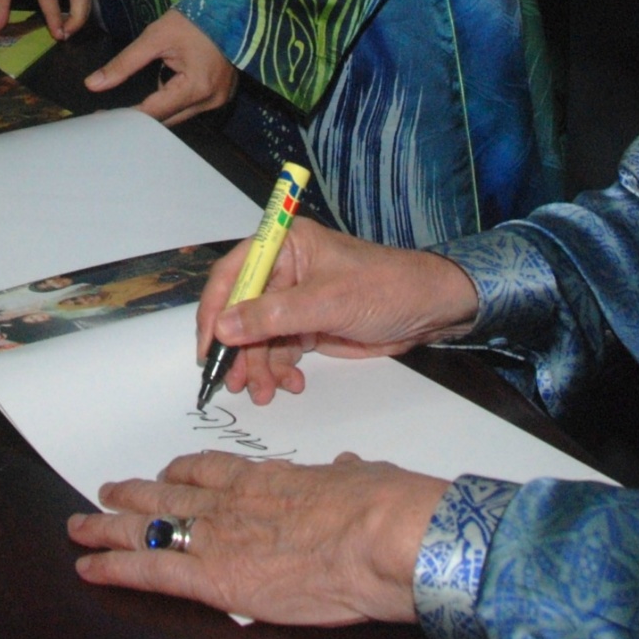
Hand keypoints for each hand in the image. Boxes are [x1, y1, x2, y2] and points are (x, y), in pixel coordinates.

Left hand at [67, 451, 443, 626]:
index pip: (210, 470)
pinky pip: (150, 570)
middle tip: (107, 491)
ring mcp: (218, 538)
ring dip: (108, 527)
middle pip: (168, 494)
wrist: (381, 536)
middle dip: (133, 494)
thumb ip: (349, 475)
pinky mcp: (214, 579)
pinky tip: (87, 566)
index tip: (168, 472)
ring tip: (80, 526)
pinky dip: (113, 567)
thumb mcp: (363, 478)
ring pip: (147, 527)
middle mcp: (232, 503)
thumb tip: (353, 466)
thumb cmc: (383, 507)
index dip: (182, 472)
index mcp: (268, 480)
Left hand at [84, 7, 233, 122]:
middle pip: (166, 120)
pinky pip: (189, 108)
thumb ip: (124, 63)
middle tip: (110, 113)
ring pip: (177, 117)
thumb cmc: (193, 19)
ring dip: (156, 110)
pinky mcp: (220, 96)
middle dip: (139, 117)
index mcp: (196, 88)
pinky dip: (172, 102)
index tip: (102, 117)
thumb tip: (93, 84)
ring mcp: (218, 101)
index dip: (126, 116)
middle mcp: (210, 101)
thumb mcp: (155, 37)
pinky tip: (158, 90)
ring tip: (130, 103)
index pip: (153, 112)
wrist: (229, 8)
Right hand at [195, 219, 480, 404]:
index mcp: (285, 245)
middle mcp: (284, 271)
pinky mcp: (307, 327)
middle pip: (241, 312)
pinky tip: (289, 385)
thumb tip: (223, 327)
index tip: (208, 347)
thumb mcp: (327, 302)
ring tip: (264, 392)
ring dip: (257, 366)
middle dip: (238, 349)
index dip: (214, 310)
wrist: (430, 310)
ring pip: (258, 338)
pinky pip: (279, 351)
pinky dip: (278, 371)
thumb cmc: (385, 288)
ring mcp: (295, 301)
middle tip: (237, 382)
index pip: (234, 274)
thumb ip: (273, 315)